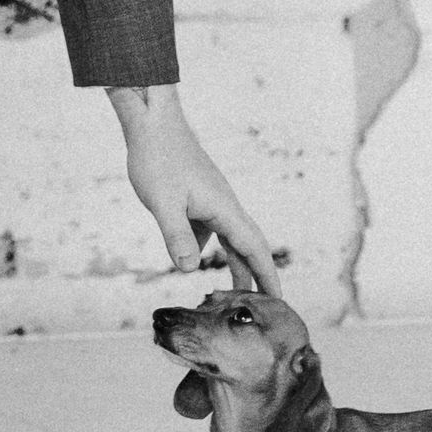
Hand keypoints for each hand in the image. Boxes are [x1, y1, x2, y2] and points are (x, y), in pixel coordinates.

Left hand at [106, 84, 280, 293]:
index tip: (279, 301)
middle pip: (249, 245)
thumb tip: (189, 269)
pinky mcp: (198, 197)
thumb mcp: (163, 202)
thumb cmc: (157, 158)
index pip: (254, 248)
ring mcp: (212, 200)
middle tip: (267, 307)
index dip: (267, 276)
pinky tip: (195, 258)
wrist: (152, 123)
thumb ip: (176, 236)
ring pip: (230, 238)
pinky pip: (213, 228)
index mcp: (224, 208)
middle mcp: (224, 205)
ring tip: (235, 293)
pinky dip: (212, 247)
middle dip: (259, 276)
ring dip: (236, 263)